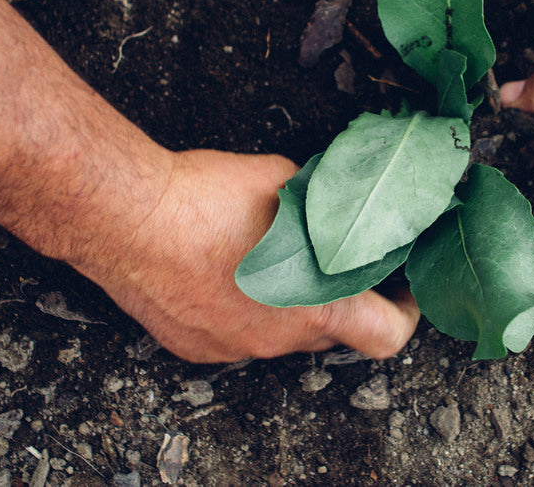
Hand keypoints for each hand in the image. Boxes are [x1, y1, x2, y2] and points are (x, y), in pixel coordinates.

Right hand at [82, 150, 419, 362]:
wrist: (129, 218)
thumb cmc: (207, 201)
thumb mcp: (288, 185)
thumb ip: (324, 207)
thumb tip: (339, 201)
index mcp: (315, 305)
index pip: (387, 335)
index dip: (404, 313)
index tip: (400, 288)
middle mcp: (279, 338)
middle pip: (331, 332)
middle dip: (340, 299)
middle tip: (334, 261)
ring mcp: (234, 348)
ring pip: (279, 333)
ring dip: (287, 304)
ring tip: (268, 256)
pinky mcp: (196, 346)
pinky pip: (234, 333)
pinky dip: (240, 309)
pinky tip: (222, 270)